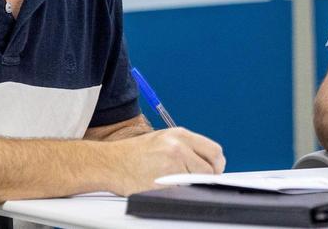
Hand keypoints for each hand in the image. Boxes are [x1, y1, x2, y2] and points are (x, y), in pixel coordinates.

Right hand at [109, 127, 224, 194]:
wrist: (110, 163)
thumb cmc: (134, 153)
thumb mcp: (163, 139)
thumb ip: (186, 148)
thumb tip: (207, 163)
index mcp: (180, 135)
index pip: (214, 151)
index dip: (217, 165)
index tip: (213, 171)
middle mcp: (178, 147)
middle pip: (210, 169)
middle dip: (207, 178)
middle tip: (199, 182)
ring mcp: (172, 165)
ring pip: (198, 182)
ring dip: (191, 186)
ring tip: (175, 183)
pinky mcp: (164, 182)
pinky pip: (183, 191)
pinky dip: (179, 192)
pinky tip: (167, 188)